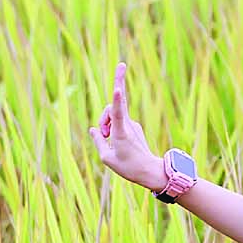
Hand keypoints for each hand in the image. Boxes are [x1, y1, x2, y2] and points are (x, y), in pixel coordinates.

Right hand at [89, 61, 163, 191]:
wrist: (150, 171)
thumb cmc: (128, 167)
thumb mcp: (107, 158)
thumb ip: (98, 141)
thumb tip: (93, 129)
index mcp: (121, 132)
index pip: (118, 113)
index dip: (117, 100)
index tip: (118, 88)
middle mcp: (128, 125)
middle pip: (118, 102)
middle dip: (117, 85)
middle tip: (120, 72)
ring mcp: (132, 124)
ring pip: (113, 114)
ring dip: (105, 122)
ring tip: (106, 137)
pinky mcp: (134, 127)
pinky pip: (118, 121)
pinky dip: (111, 127)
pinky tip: (113, 139)